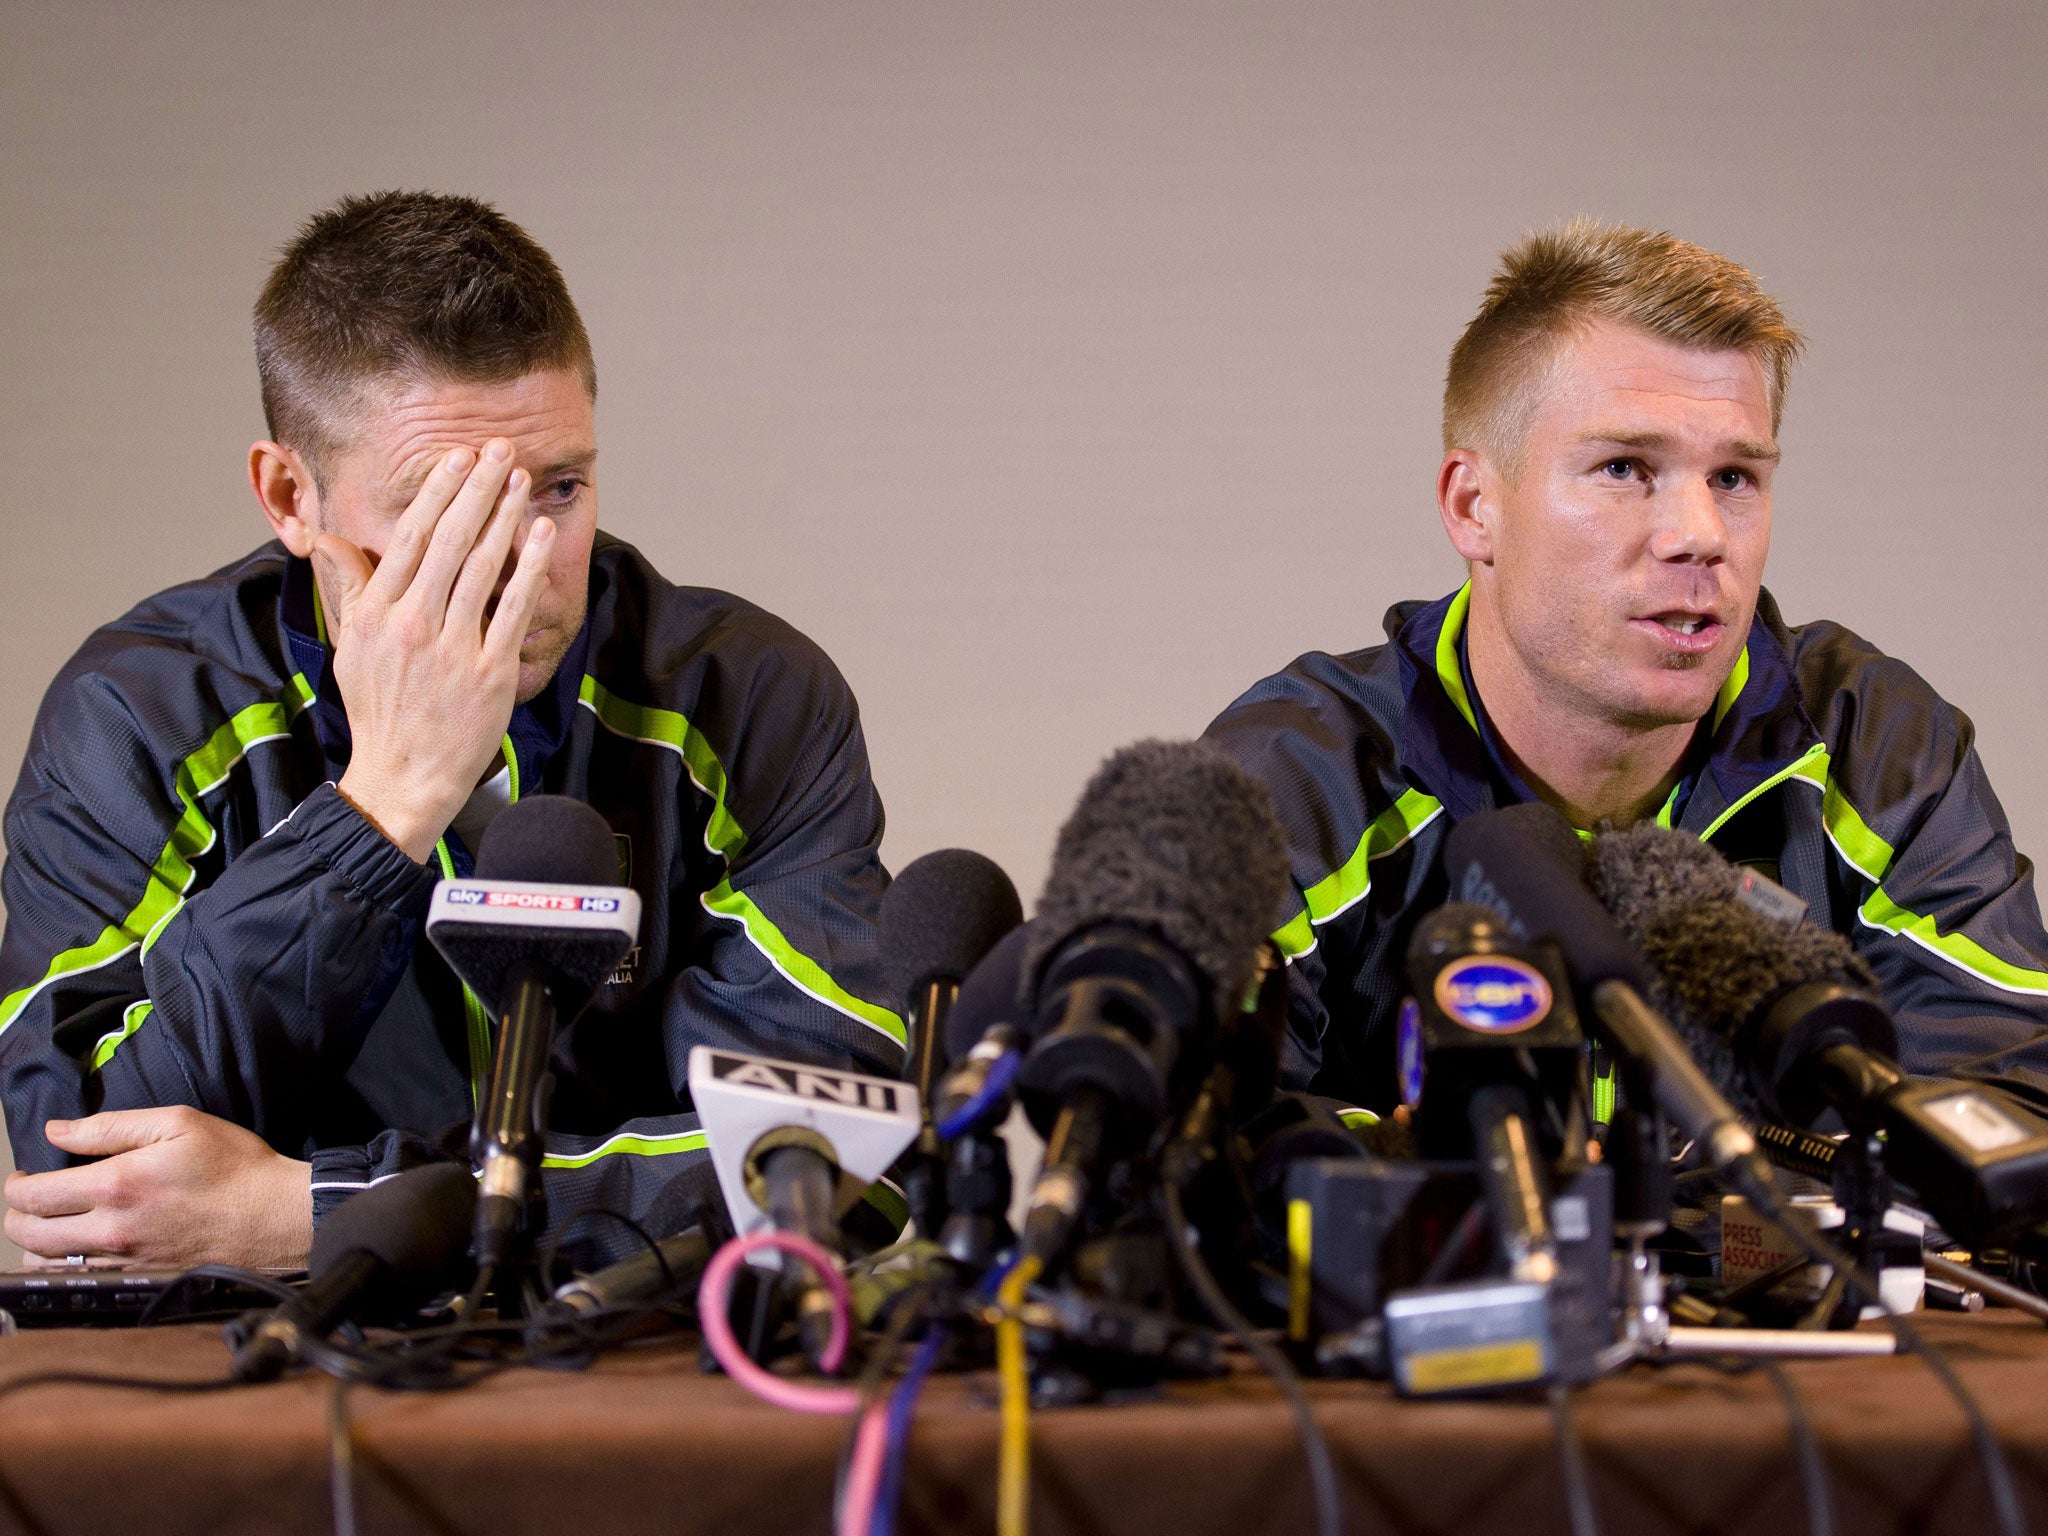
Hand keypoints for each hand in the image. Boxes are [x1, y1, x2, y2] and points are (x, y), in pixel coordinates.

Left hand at [3, 1108, 312, 1270]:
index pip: (33, 1195)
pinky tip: (78, 1252)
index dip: (16, 1185)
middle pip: (29, 1235)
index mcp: (116, 1184)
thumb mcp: (179, 1123)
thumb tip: (58, 1131)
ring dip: (37, 1247)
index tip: (24, 1176)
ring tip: (51, 1227)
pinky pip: (79, 1283)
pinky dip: (66, 1269)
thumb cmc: (234, 1166)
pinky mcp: (138, 1281)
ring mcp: (123, 1261)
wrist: (274, 1216)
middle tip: (30, 1201)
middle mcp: (111, 1229)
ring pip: (47, 1266)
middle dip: (17, 1216)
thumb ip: (111, 1126)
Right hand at [319, 438, 556, 860]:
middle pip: (450, 540)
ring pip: (482, 566)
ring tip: (519, 479)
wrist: (403, 776)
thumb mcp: (349, 645)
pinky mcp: (489, 671)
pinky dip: (528, 566)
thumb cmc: (378, 709)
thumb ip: (349, 587)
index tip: (457, 458)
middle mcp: (413, 623)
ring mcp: (452, 647)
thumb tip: (327, 537)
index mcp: (378, 612)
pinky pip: (512, 607)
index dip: (437, 492)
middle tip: (497, 449)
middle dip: (476, 488)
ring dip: (503, 516)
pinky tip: (539, 532)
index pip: (411, 537)